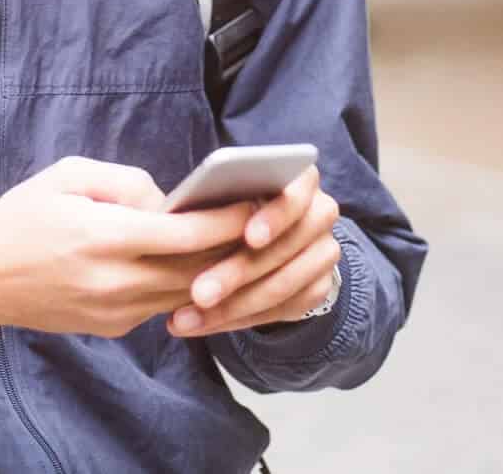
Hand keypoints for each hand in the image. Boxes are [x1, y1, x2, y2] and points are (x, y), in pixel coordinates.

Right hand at [0, 157, 253, 340]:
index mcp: (104, 238)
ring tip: (244, 240)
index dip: (229, 220)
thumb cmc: (22, 216)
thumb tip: (173, 200)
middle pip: (197, 271)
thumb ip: (127, 182)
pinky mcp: (112, 328)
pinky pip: (162, 305)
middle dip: (236, 247)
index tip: (258, 200)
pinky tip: (201, 262)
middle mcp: (114, 283)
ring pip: (187, 294)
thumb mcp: (69, 176)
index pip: (187, 236)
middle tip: (267, 220)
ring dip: (217, 270)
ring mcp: (114, 312)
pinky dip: (186, 285)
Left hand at [168, 165, 339, 338]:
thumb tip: (177, 216)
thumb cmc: (233, 205)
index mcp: (300, 178)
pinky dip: (238, 320)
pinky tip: (203, 324)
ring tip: (187, 319)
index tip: (250, 237)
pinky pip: (280, 310)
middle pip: (284, 247)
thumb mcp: (226, 193)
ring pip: (282, 286)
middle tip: (198, 293)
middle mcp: (321, 213)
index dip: (275, 216)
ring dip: (232, 307)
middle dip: (237, 274)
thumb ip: (216, 199)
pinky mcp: (319, 288)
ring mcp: (325, 253)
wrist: (269, 234)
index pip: (297, 192)